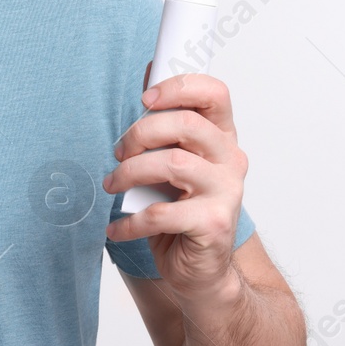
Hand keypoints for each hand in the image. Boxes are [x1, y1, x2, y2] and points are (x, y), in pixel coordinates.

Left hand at [102, 71, 247, 299]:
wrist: (200, 271)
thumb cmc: (180, 210)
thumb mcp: (171, 164)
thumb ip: (163, 127)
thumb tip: (149, 74)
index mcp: (221, 138)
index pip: (215, 94)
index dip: (179, 88)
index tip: (145, 99)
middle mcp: (230, 160)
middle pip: (186, 125)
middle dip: (141, 133)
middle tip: (119, 152)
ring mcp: (227, 192)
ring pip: (172, 164)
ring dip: (130, 173)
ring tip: (113, 186)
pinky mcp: (214, 224)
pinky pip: (162, 212)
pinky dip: (130, 221)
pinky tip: (117, 229)